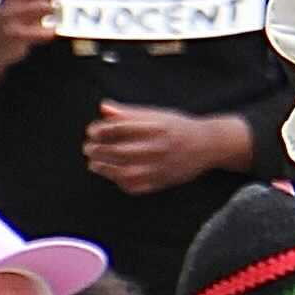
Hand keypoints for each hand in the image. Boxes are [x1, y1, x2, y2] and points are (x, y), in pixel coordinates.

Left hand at [80, 101, 257, 191]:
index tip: (92, 131)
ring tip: (94, 163)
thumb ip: (129, 112)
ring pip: (123, 172)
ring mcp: (160, 167)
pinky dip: (119, 182)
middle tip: (88, 148)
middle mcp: (158, 147)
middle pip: (118, 151)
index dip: (100, 130)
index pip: (119, 129)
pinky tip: (113, 175)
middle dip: (97, 150)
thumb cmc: (178, 127)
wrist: (207, 145)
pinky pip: (134, 186)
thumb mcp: (156, 113)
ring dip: (103, 168)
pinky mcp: (161, 182)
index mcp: (155, 126)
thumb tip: (103, 108)